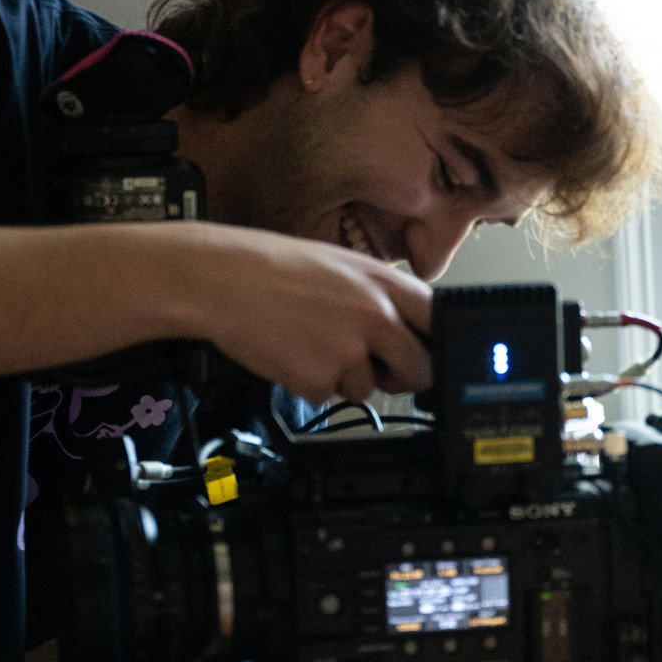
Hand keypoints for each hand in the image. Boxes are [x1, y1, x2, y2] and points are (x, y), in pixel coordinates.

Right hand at [157, 224, 432, 401]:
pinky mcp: (319, 379)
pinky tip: (291, 352)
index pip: (441, 321)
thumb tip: (409, 324)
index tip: (433, 354)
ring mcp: (350, 350)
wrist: (221, 279)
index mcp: (384, 283)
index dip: (439, 343)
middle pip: (420, 369)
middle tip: (376, 365)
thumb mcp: (341, 265)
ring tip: (311, 342)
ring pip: (369, 388)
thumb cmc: (274, 268)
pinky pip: (328, 396)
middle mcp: (375, 317)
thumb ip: (380, 294)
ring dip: (345, 378)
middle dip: (400, 375)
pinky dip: (311, 384)